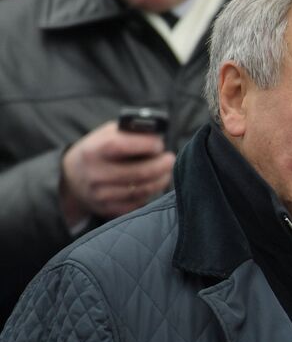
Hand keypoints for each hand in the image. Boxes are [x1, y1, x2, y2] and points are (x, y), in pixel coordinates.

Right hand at [59, 121, 174, 225]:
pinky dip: (150, 193)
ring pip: (143, 189)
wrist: (72, 177)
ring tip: (166, 171)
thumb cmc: (97, 151)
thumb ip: (128, 132)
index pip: (122, 146)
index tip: (159, 144)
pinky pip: (139, 203)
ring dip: (161, 179)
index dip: (146, 144)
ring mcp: (101, 194)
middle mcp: (95, 174)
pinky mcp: (108, 209)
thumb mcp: (105, 135)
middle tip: (171, 159)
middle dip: (162, 165)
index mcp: (93, 151)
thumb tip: (157, 135)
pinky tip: (153, 184)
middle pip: (140, 172)